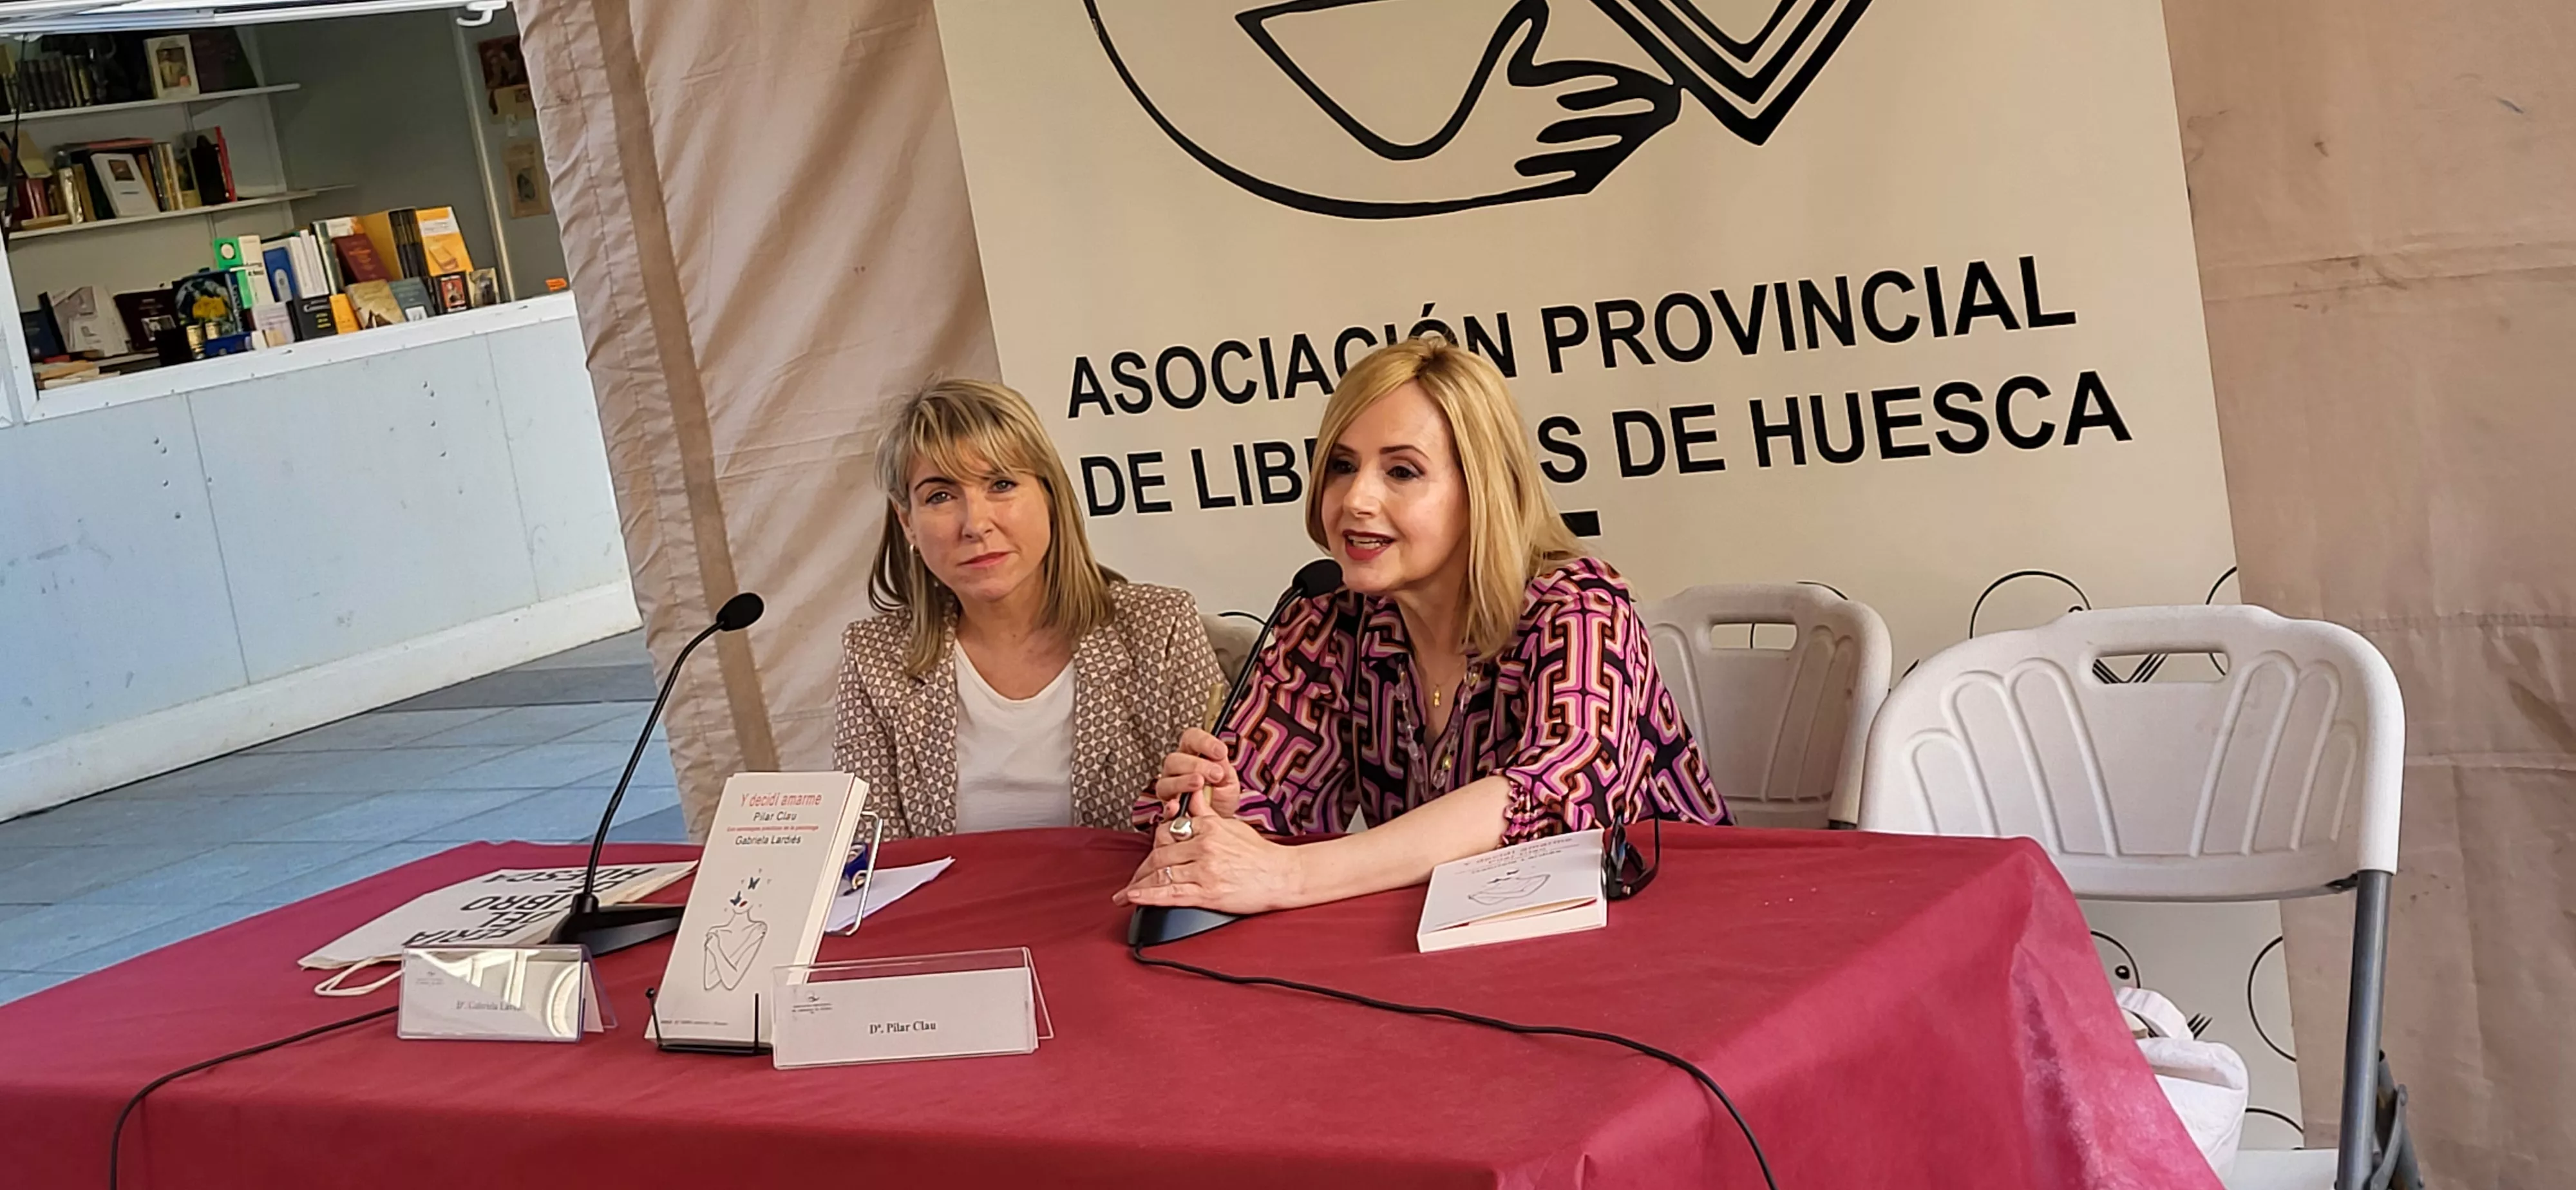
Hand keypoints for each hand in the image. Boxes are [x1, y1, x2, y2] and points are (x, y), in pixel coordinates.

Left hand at [1115, 789, 1306, 913]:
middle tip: (1131, 880)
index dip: (1153, 846)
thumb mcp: (1231, 825)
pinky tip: (1134, 897)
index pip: (1168, 833)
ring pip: (1161, 874)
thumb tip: (1190, 795)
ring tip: (1124, 895)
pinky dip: (1148, 896)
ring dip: (1138, 885)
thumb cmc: (1259, 854)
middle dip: (1141, 870)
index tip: (1146, 857)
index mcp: (1208, 827)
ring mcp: (1205, 869)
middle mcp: (1204, 846)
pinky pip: (1171, 894)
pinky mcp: (1208, 892)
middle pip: (1160, 854)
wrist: (1282, 876)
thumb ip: (1206, 812)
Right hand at [1151, 728, 1243, 820]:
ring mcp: (1169, 788)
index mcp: (1192, 755)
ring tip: (1200, 784)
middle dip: (1195, 765)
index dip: (1203, 742)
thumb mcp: (1228, 780)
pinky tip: (1179, 806)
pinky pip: (1164, 807)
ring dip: (1183, 781)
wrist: (1221, 819)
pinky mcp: (1168, 808)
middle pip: (1174, 759)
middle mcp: (1176, 769)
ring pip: (1166, 781)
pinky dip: (1170, 807)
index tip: (1221, 751)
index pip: (1191, 738)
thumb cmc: (1222, 796)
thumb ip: (1223, 767)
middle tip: (1215, 774)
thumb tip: (1219, 757)